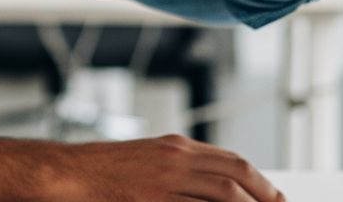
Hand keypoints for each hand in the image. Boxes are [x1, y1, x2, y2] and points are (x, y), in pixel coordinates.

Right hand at [45, 135, 284, 201]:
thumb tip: (212, 186)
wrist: (68, 172)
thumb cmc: (103, 170)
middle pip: (236, 175)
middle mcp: (175, 158)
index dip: (261, 182)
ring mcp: (165, 180)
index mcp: (176, 146)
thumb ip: (179, 169)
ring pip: (223, 193)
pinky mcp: (151, 200)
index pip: (233, 161)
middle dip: (266, 196)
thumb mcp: (147, 159)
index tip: (275, 198)